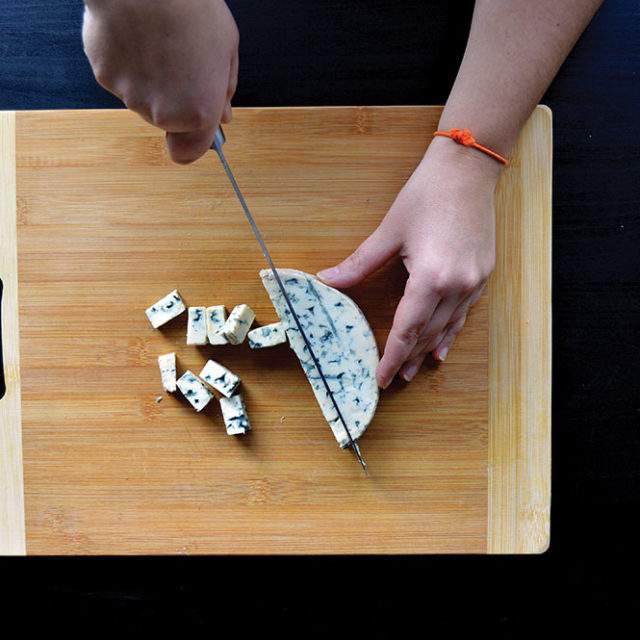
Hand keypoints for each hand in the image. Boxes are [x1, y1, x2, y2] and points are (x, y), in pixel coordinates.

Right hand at [82, 0, 238, 163]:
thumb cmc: (190, 7)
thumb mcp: (226, 49)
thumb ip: (224, 90)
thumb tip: (222, 113)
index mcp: (197, 112)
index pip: (188, 153)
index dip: (192, 142)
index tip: (195, 130)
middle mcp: (162, 112)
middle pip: (166, 120)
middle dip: (175, 100)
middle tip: (182, 61)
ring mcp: (129, 95)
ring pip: (143, 99)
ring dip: (152, 80)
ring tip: (160, 41)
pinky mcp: (104, 74)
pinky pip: (120, 77)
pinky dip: (128, 61)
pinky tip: (137, 34)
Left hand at [317, 135, 501, 387]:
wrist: (467, 169)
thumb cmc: (426, 195)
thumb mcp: (389, 232)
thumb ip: (359, 264)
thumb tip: (327, 280)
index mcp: (431, 278)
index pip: (406, 329)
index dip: (392, 356)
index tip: (382, 377)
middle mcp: (457, 286)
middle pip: (428, 332)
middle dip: (408, 356)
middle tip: (395, 377)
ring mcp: (474, 282)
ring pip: (448, 327)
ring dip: (428, 349)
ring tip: (415, 369)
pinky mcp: (483, 274)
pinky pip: (464, 313)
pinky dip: (451, 332)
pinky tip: (443, 346)